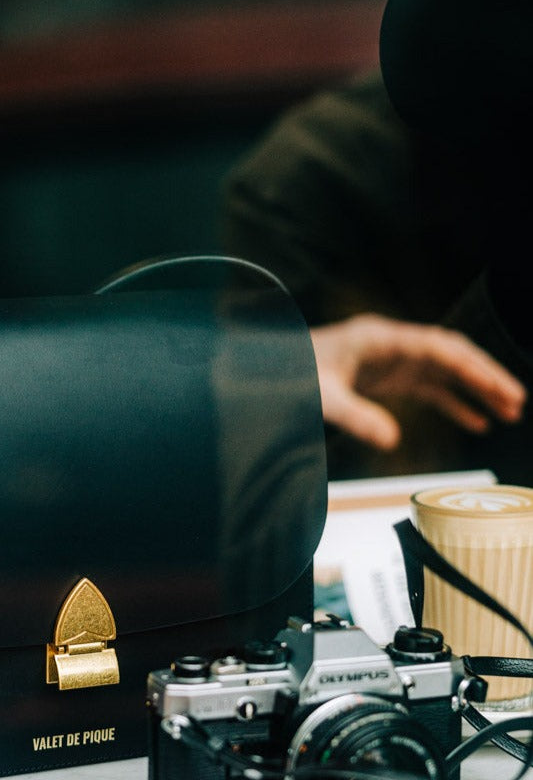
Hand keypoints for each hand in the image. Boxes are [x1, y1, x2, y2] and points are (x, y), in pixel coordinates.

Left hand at [310, 314, 526, 449]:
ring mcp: (391, 361)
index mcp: (378, 339)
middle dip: (484, 374)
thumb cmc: (292, 374)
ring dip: (475, 389)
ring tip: (509, 413)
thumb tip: (391, 440)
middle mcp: (390, 345)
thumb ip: (354, 416)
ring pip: (444, 371)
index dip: (469, 365)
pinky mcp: (387, 377)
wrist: (271, 368)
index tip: (497, 385)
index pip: (437, 346)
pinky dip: (452, 403)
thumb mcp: (321, 397)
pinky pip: (428, 387)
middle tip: (516, 400)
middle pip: (449, 354)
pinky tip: (475, 423)